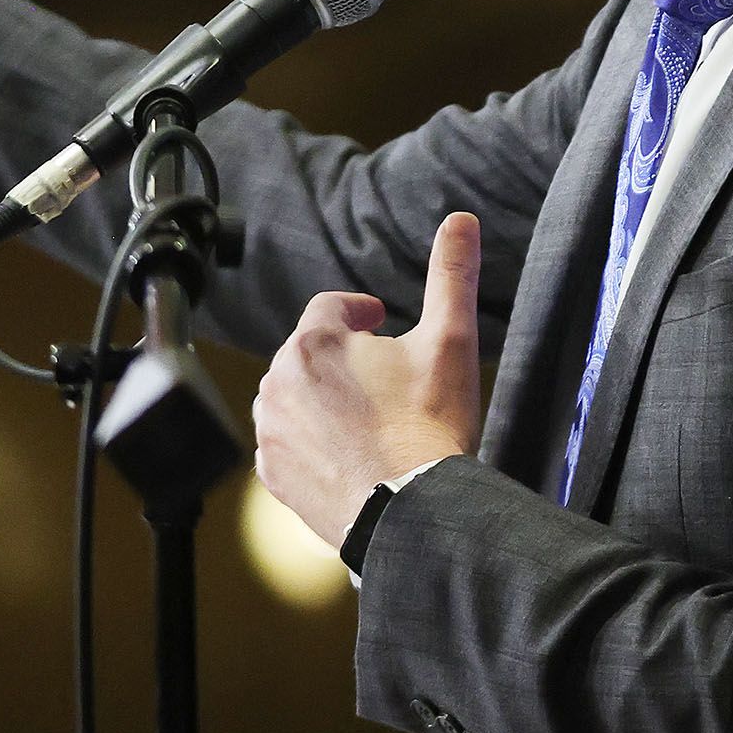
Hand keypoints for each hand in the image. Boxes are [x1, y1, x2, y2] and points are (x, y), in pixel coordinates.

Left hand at [253, 214, 484, 554]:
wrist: (411, 512)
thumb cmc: (430, 425)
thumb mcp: (451, 340)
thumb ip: (451, 274)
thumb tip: (460, 220)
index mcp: (315, 341)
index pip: (332, 307)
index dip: (362, 312)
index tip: (383, 323)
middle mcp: (278, 380)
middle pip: (311, 352)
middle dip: (345, 358)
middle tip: (386, 379)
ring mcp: (271, 430)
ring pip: (295, 396)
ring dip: (324, 398)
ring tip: (369, 417)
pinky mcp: (272, 473)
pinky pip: (287, 442)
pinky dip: (312, 440)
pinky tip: (349, 451)